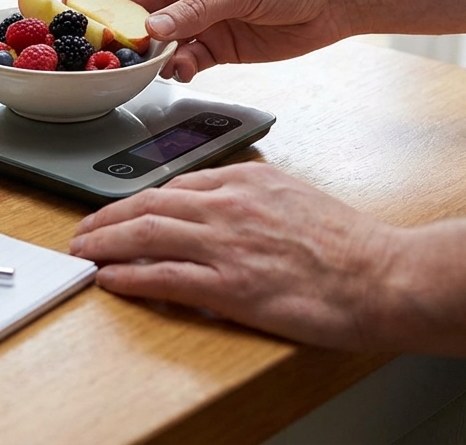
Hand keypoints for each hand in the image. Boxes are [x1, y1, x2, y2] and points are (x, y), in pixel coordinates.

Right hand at [64, 0, 355, 80]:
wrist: (333, 0)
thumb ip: (192, 12)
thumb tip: (152, 31)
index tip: (69, 0)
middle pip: (140, 11)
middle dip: (120, 29)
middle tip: (99, 48)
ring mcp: (202, 20)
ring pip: (161, 41)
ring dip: (150, 55)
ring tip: (140, 68)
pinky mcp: (219, 46)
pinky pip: (186, 60)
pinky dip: (178, 68)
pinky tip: (177, 74)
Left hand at [69, 162, 397, 350]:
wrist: (383, 276)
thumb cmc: (349, 245)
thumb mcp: (293, 196)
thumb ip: (251, 195)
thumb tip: (217, 204)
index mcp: (246, 180)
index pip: (173, 185)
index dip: (135, 201)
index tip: (117, 211)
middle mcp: (230, 205)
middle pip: (147, 204)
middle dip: (105, 218)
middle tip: (82, 231)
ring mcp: (227, 244)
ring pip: (145, 234)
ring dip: (104, 243)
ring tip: (83, 253)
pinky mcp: (231, 285)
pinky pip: (163, 277)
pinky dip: (128, 278)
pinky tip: (110, 280)